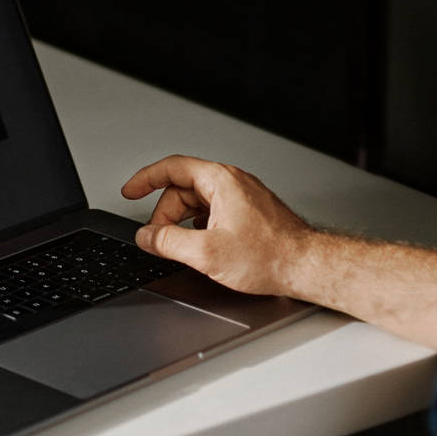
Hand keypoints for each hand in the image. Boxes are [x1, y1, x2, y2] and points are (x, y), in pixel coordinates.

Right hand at [122, 155, 315, 297]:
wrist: (308, 267)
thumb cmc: (271, 256)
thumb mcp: (206, 253)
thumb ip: (167, 242)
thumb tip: (145, 237)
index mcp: (220, 181)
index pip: (171, 168)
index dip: (144, 179)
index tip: (128, 192)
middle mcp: (232, 182)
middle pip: (182, 189)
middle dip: (164, 215)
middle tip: (158, 241)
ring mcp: (242, 196)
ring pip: (197, 203)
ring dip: (182, 223)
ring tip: (182, 248)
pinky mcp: (249, 212)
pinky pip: (213, 212)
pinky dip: (199, 226)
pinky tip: (201, 246)